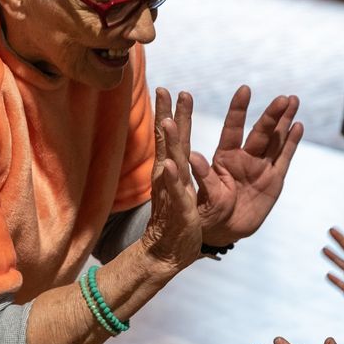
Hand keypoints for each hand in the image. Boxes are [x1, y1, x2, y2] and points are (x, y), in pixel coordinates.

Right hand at [139, 87, 201, 268]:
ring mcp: (171, 193)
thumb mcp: (178, 189)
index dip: (168, 113)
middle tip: (164, 90)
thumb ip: (177, 169)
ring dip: (168, 141)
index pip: (169, 137)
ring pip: (170, 162)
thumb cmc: (176, 220)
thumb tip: (173, 151)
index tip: (167, 89)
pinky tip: (169, 165)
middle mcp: (167, 178)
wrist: (166, 253)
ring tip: (166, 120)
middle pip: (167, 142)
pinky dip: (173, 179)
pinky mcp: (179, 210)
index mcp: (171, 171)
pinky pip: (176, 192)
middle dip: (167, 115)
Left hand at [190, 85, 303, 246]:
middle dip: (272, 115)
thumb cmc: (208, 213)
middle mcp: (244, 158)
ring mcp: (261, 168)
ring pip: (276, 140)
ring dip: (285, 121)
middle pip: (260, 132)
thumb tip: (194, 155)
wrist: (223, 231)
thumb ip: (204, 176)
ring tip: (293, 100)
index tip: (245, 90)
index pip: (233, 129)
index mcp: (225, 158)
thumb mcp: (206, 196)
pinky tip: (298, 125)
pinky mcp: (274, 180)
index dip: (238, 110)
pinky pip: (284, 158)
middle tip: (283, 98)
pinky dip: (292, 142)